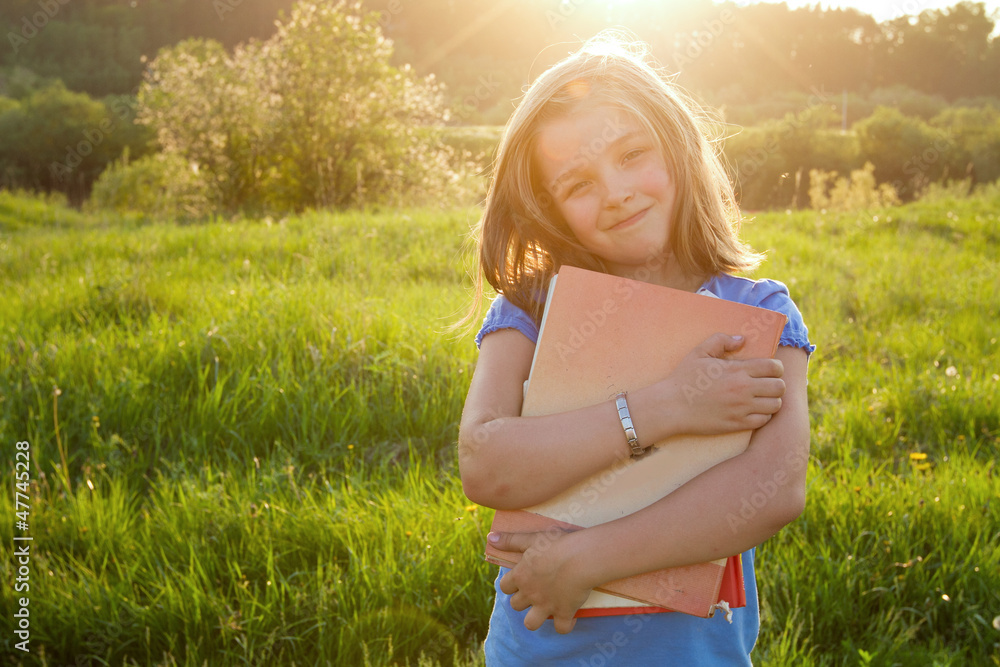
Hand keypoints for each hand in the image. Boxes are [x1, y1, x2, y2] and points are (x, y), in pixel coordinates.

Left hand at [490, 530, 593, 633]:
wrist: (580, 557)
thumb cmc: (556, 545)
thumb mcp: (531, 539)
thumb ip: (510, 540)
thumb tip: (491, 538)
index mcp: (520, 576)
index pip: (505, 587)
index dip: (511, 584)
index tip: (521, 579)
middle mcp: (530, 594)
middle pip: (516, 605)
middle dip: (523, 600)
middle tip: (536, 590)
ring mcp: (546, 606)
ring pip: (531, 623)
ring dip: (536, 618)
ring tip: (546, 608)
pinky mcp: (564, 613)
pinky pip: (561, 628)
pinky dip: (565, 624)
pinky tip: (570, 615)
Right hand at [659, 333, 785, 434]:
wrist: (671, 406)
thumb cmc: (684, 378)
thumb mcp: (699, 352)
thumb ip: (721, 340)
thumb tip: (741, 340)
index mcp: (737, 370)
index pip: (774, 367)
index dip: (776, 367)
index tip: (769, 369)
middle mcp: (743, 389)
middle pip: (779, 387)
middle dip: (776, 383)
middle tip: (766, 384)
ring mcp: (741, 408)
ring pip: (775, 405)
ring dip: (771, 400)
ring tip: (762, 398)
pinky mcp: (737, 424)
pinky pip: (764, 420)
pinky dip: (763, 415)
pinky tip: (753, 410)